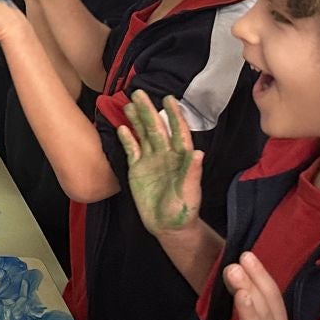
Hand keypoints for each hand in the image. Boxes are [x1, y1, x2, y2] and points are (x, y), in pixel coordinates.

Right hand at [117, 90, 202, 234]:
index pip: (178, 132)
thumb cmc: (183, 210)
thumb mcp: (190, 194)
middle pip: (156, 128)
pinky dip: (127, 139)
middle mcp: (165, 155)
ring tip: (128, 104)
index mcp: (181, 158)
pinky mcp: (137, 169)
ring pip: (143, 135)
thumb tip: (198, 152)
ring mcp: (150, 160)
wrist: (168, 227)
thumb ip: (192, 173)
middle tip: (138, 93)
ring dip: (136, 120)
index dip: (174, 116)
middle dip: (148, 111)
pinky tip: (121, 128)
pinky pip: (131, 150)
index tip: (168, 99)